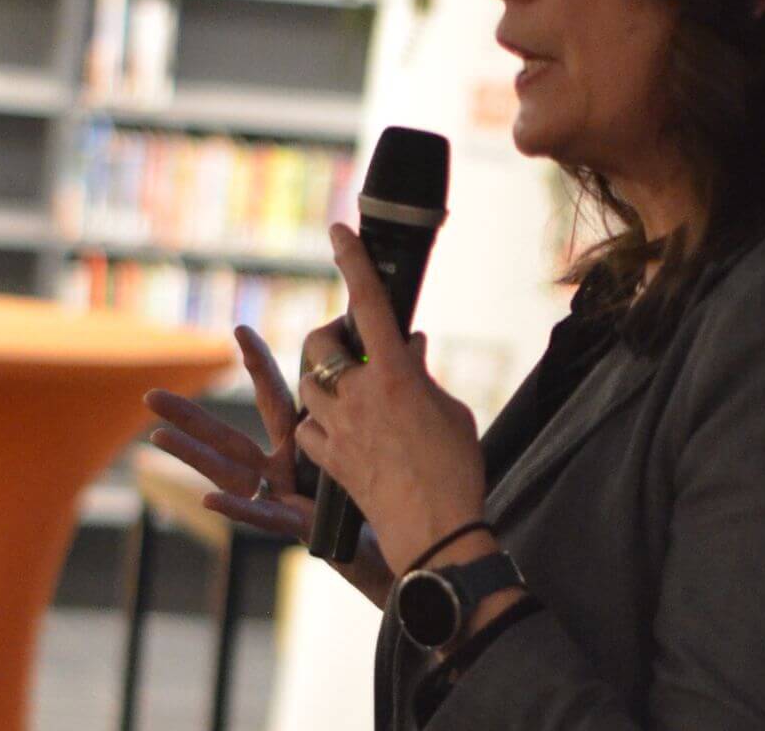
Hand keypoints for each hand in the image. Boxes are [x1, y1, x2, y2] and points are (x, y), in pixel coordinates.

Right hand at [144, 324, 392, 607]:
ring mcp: (288, 498)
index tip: (239, 330)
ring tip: (155, 437)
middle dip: (191, 416)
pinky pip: (263, 517)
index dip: (258, 365)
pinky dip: (237, 510)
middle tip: (149, 394)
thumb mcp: (400, 430)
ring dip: (193, 457)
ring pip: (232, 474)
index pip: (277, 395)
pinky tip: (208, 500)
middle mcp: (289, 468)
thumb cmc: (404, 490)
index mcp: (309, 441)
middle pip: (232, 436)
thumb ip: (400, 388)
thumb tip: (418, 336)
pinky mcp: (300, 527)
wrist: (419, 547)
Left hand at [295, 223, 487, 575]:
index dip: (353, 262)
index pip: (369, 304)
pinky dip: (320, 423)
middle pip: (320, 345)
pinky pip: (307, 429)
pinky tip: (341, 431)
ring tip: (350, 391)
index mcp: (395, 376)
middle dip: (329, 337)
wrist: (436, 532)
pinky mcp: (328, 460)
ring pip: (308, 385)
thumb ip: (423, 375)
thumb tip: (412, 347)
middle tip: (350, 345)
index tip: (339, 232)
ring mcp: (338, 429)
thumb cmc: (456, 469)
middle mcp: (359, 396)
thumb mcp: (450, 411)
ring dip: (323, 379)